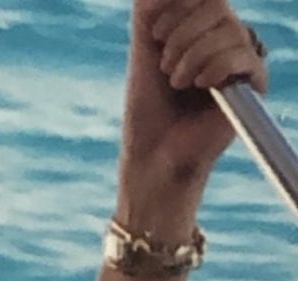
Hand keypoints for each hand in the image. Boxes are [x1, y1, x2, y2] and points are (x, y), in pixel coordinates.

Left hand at [115, 0, 268, 237]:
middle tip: (165, 66)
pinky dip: (216, 66)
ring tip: (176, 81)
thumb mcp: (143, 51)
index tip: (153, 36)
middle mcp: (227, 42)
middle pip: (218, 7)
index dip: (178, 7)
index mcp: (202, 30)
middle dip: (182, 33)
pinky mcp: (253, 85)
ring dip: (193, 54)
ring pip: (231, 29)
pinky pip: (246, 56)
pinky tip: (200, 84)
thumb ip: (149, 14)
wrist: (154, 151)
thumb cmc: (148, 107)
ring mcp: (242, 62)